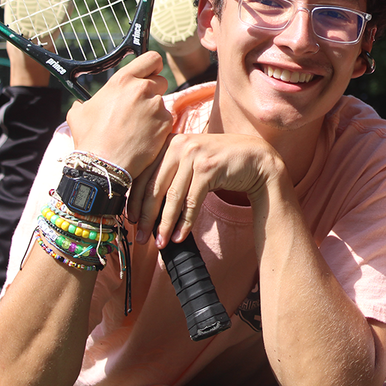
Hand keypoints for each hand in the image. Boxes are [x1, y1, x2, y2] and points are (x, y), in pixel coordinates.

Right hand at [66, 52, 171, 177]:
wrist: (105, 164)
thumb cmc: (91, 139)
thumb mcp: (79, 113)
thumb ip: (86, 101)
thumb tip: (83, 103)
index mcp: (123, 80)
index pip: (151, 58)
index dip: (153, 65)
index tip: (151, 72)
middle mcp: (142, 89)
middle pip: (160, 80)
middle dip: (153, 90)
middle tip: (140, 106)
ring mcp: (156, 106)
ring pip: (162, 102)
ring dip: (154, 110)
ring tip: (137, 126)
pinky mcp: (165, 124)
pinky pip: (166, 119)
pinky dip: (158, 126)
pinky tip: (144, 136)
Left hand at [127, 132, 288, 246]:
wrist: (255, 158)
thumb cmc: (221, 163)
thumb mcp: (191, 163)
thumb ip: (171, 175)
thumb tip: (147, 207)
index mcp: (169, 142)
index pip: (144, 175)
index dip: (135, 201)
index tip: (130, 221)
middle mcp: (179, 145)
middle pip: (154, 187)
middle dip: (146, 217)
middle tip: (140, 237)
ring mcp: (194, 155)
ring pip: (172, 196)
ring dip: (164, 224)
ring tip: (159, 242)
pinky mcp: (208, 168)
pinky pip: (191, 201)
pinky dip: (184, 222)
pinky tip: (178, 236)